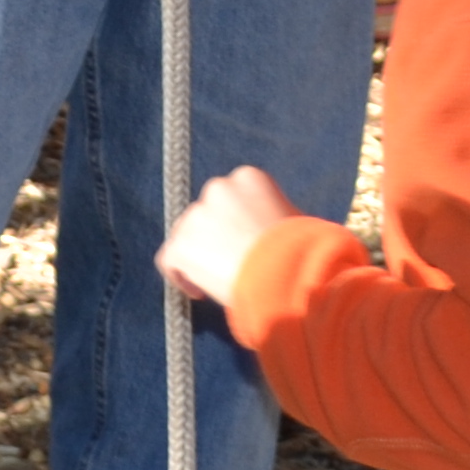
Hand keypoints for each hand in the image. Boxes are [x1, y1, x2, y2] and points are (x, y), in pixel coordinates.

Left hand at [157, 164, 303, 304]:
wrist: (284, 269)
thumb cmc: (300, 249)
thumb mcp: (293, 220)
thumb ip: (273, 218)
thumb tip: (271, 234)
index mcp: (248, 177)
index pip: (231, 198)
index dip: (235, 224)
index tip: (246, 245)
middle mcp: (218, 188)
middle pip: (206, 214)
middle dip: (215, 238)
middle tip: (230, 264)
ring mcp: (196, 215)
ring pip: (188, 237)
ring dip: (199, 256)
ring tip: (218, 281)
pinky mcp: (180, 244)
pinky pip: (169, 260)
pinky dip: (181, 277)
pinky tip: (200, 292)